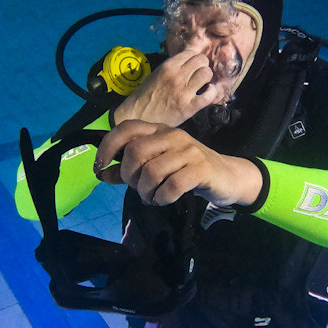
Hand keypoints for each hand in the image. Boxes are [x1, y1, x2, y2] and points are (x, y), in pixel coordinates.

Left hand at [94, 120, 262, 206]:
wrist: (228, 176)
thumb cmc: (187, 170)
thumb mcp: (158, 166)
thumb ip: (130, 169)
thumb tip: (102, 174)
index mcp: (158, 130)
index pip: (127, 128)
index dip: (108, 146)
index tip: (100, 167)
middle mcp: (172, 135)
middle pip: (135, 152)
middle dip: (129, 176)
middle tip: (137, 188)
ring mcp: (188, 150)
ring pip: (151, 171)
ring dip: (145, 191)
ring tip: (151, 197)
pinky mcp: (201, 168)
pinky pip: (171, 185)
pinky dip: (162, 197)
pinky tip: (164, 199)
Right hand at [112, 48, 223, 127]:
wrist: (137, 118)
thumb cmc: (144, 97)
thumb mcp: (155, 75)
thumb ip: (171, 69)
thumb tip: (187, 65)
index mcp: (168, 66)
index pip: (191, 53)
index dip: (194, 59)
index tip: (192, 66)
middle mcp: (177, 76)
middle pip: (202, 61)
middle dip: (202, 66)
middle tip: (199, 75)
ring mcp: (184, 91)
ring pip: (207, 74)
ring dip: (207, 79)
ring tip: (202, 85)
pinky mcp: (189, 107)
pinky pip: (209, 95)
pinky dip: (211, 94)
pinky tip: (207, 94)